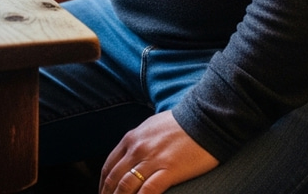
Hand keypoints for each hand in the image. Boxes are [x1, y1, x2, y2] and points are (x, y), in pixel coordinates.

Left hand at [99, 111, 218, 193]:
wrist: (204, 119)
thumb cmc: (180, 124)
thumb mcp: (151, 127)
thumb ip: (138, 141)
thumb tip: (130, 155)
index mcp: (131, 138)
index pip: (108, 167)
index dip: (103, 186)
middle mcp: (137, 149)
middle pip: (113, 179)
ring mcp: (152, 159)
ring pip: (126, 187)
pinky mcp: (169, 169)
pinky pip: (148, 191)